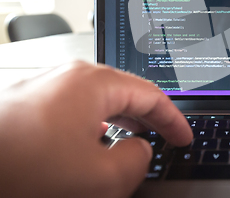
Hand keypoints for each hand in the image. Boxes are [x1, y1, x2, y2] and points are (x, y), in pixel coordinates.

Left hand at [0, 61, 192, 197]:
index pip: (151, 96)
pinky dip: (94, 125)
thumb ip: (137, 161)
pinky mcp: (27, 102)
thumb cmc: (20, 171)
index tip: (184, 138)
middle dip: (148, 118)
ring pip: (99, 100)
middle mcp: (69, 76)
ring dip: (121, 122)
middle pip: (125, 92)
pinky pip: (74, 109)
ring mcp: (45, 86)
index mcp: (93, 82)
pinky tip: (91, 144)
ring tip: (132, 141)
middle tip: (164, 139)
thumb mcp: (99, 179)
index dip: (174, 120)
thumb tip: (141, 150)